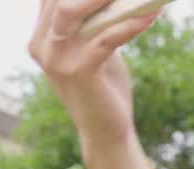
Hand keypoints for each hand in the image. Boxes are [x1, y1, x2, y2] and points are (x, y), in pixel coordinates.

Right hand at [28, 0, 162, 150]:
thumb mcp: (95, 47)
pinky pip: (105, 38)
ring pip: (76, 12)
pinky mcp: (78, 73)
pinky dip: (130, 24)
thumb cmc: (104, 87)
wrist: (106, 132)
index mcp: (41, 37)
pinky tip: (152, 15)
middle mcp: (42, 45)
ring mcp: (57, 59)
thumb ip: (95, 21)